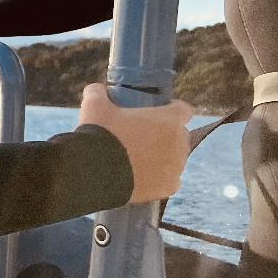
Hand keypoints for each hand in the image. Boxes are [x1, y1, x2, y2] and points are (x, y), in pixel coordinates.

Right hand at [78, 83, 192, 204]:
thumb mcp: (94, 105)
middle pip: (179, 136)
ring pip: (175, 159)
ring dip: (162, 157)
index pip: (184, 110)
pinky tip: (142, 177)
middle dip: (165, 135)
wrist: (95, 171)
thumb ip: (98, 93)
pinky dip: (159, 179)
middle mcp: (179, 143)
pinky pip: (170, 181)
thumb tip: (97, 89)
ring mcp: (176, 167)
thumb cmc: (99, 134)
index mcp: (170, 119)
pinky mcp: (169, 187)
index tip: (156, 113)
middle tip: (140, 137)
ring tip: (137, 160)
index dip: (170, 110)